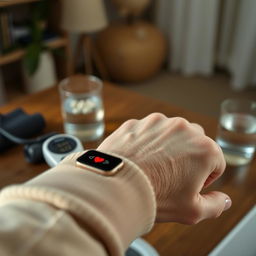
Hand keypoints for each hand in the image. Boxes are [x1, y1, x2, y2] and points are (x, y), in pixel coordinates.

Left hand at [98, 113, 230, 223]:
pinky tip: (138, 159)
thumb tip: (222, 200)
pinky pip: (147, 131)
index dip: (205, 177)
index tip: (189, 185)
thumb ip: (214, 205)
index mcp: (204, 149)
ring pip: (170, 133)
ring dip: (166, 146)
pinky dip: (146, 142)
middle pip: (194, 142)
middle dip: (188, 157)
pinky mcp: (137, 122)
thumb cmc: (154, 198)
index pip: (215, 162)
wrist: (115, 187)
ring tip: (153, 167)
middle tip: (172, 175)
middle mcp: (183, 129)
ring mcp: (157, 123)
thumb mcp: (192, 211)